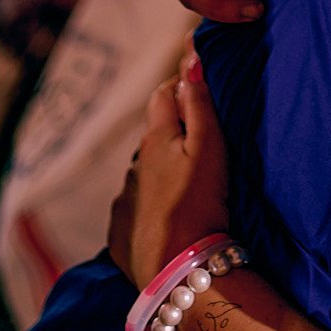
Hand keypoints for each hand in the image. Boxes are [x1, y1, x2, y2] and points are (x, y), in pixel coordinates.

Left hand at [109, 53, 230, 289]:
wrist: (178, 274)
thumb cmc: (200, 205)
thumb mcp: (210, 148)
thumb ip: (200, 103)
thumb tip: (189, 56)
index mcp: (154, 139)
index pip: (164, 94)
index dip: (182, 87)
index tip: (203, 92)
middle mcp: (133, 165)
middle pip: (154, 137)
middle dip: (173, 134)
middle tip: (203, 146)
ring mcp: (124, 201)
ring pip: (145, 174)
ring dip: (163, 172)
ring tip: (189, 188)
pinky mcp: (120, 234)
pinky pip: (135, 209)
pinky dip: (151, 206)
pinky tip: (168, 218)